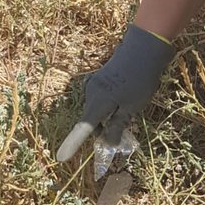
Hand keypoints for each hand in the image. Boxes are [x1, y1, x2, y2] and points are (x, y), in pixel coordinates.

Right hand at [57, 25, 173, 160]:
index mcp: (97, 104)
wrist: (144, 47)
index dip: (72, 144)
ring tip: (131, 107)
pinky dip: (110, 105)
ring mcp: (95, 85)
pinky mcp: (101, 79)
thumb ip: (117, 126)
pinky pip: (102, 99)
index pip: (82, 129)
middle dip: (104, 129)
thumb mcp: (131, 107)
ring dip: (109, 116)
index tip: (60, 158)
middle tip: (125, 131)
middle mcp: (91, 94)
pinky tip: (127, 97)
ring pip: (98, 109)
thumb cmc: (139, 80)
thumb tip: (106, 143)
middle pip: (92, 120)